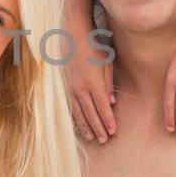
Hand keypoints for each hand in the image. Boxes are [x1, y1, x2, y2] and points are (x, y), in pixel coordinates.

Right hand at [66, 7, 115, 143]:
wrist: (71, 35)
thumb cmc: (92, 46)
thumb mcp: (106, 62)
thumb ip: (108, 83)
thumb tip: (111, 102)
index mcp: (93, 83)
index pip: (102, 108)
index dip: (108, 121)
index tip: (113, 132)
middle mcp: (80, 88)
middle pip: (90, 114)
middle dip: (98, 128)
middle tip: (104, 140)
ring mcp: (69, 88)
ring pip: (77, 113)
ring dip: (85, 126)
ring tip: (92, 137)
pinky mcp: (62, 86)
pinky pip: (68, 106)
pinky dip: (74, 117)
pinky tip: (78, 124)